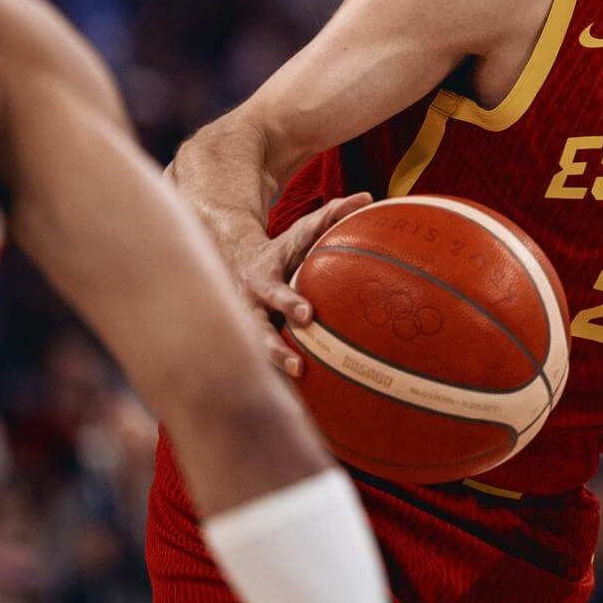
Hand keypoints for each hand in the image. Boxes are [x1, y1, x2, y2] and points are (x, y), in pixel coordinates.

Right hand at [222, 191, 371, 376]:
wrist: (234, 262)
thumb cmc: (283, 250)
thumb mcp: (302, 231)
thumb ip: (331, 214)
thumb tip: (368, 197)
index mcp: (265, 277)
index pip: (276, 290)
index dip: (290, 301)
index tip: (308, 316)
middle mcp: (250, 304)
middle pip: (258, 327)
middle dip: (274, 346)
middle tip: (297, 365)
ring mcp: (246, 326)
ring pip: (254, 351)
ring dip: (273, 367)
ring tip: (297, 381)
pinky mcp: (249, 343)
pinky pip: (261, 365)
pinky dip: (275, 381)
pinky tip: (295, 404)